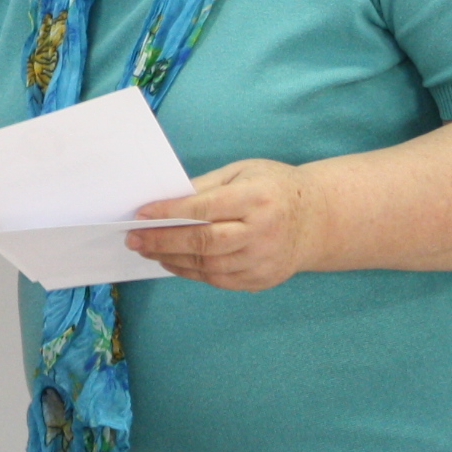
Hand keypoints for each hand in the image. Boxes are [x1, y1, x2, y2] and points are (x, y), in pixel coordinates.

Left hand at [126, 160, 320, 291]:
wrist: (318, 219)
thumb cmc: (274, 188)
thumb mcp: (244, 172)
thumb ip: (206, 186)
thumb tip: (166, 200)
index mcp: (259, 199)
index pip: (205, 208)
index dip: (169, 212)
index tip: (141, 214)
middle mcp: (263, 233)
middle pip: (203, 242)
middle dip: (162, 240)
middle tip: (134, 238)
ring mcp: (263, 261)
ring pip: (207, 266)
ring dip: (171, 258)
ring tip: (147, 249)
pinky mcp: (261, 279)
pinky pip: (217, 280)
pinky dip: (190, 271)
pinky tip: (172, 261)